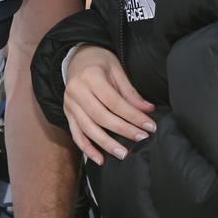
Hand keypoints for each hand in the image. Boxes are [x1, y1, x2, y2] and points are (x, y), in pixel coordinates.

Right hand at [64, 45, 155, 164]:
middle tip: (141, 139)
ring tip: (123, 154)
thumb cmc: (99, 62)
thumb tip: (147, 111)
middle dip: (123, 130)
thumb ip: (130, 92)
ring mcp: (69, 103)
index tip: (150, 126)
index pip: (114, 102)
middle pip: (101, 116)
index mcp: (90, 76)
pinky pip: (76, 134)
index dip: (133, 116)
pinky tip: (100, 159)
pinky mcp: (67, 113)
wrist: (77, 58)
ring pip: (88, 128)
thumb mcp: (116, 70)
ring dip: (106, 144)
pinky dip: (87, 148)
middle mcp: (76, 90)